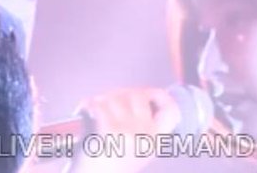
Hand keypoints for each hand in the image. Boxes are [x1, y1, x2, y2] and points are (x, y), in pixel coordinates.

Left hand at [66, 87, 181, 172]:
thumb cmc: (117, 163)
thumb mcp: (142, 149)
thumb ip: (147, 126)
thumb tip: (141, 96)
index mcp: (157, 139)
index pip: (171, 111)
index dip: (161, 96)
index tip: (149, 93)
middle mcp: (147, 134)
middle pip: (139, 95)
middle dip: (124, 91)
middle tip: (113, 98)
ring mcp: (128, 131)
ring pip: (117, 96)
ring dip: (104, 97)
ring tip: (98, 106)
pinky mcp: (109, 130)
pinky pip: (100, 104)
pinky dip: (89, 103)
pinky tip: (86, 108)